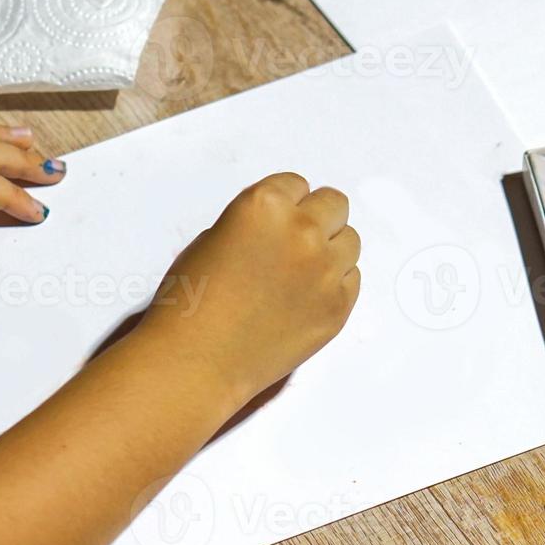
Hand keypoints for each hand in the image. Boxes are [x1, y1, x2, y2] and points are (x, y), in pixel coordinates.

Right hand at [140, 172, 361, 405]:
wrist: (199, 360)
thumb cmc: (192, 303)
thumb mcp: (213, 239)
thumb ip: (255, 223)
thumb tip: (278, 229)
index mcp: (265, 205)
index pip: (297, 184)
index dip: (286, 203)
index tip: (279, 221)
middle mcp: (302, 231)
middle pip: (335, 204)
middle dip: (317, 218)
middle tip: (298, 242)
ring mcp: (326, 270)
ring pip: (350, 241)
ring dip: (330, 250)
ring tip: (300, 274)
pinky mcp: (339, 306)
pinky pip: (353, 279)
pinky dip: (334, 284)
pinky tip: (305, 298)